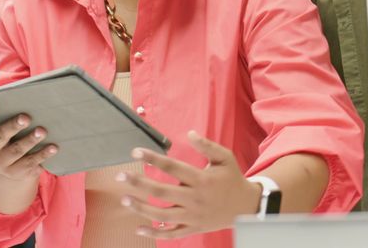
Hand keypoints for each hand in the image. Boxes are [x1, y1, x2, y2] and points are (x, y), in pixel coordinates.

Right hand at [0, 101, 57, 181]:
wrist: (12, 166)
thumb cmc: (11, 138)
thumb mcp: (5, 128)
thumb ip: (11, 116)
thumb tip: (32, 101)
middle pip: (1, 136)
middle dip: (13, 126)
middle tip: (26, 117)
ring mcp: (2, 163)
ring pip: (17, 150)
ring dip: (30, 140)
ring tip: (42, 131)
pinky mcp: (16, 172)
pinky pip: (30, 162)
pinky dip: (43, 154)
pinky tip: (53, 147)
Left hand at [118, 130, 259, 238]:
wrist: (246, 207)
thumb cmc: (233, 178)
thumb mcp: (225, 158)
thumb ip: (207, 146)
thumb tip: (189, 133)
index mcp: (201, 179)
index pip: (172, 167)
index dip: (153, 158)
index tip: (136, 151)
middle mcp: (194, 198)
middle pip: (161, 192)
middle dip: (138, 183)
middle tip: (120, 176)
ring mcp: (192, 216)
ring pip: (161, 215)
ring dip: (140, 207)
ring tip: (124, 199)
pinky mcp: (193, 228)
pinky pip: (171, 234)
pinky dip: (154, 233)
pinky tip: (139, 229)